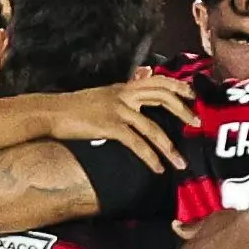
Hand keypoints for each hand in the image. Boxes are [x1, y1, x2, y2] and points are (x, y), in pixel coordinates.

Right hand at [48, 75, 195, 173]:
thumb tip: (143, 80)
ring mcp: (118, 110)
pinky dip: (150, 157)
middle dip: (183, 111)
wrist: (51, 112)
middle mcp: (124, 95)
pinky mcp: (110, 126)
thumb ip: (125, 90)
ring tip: (181, 163)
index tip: (193, 96)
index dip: (178, 87)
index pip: (158, 81)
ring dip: (170, 147)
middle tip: (197, 124)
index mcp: (124, 87)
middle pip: (162, 97)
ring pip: (153, 127)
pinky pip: (137, 143)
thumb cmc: (75, 106)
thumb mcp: (104, 94)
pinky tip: (158, 168)